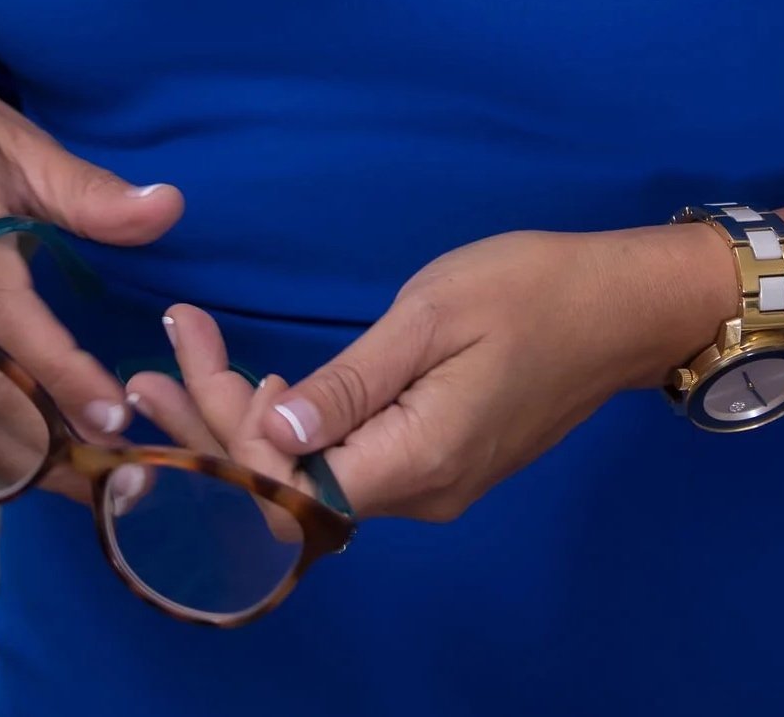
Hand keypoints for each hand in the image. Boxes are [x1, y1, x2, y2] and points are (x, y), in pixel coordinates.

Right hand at [0, 53, 182, 489]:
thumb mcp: (19, 141)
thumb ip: (89, 190)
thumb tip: (167, 208)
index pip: (5, 318)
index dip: (60, 374)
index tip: (116, 413)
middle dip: (51, 441)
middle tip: (120, 473)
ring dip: (19, 464)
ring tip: (88, 483)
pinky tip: (27, 468)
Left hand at [124, 223, 738, 521]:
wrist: (626, 306)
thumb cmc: (533, 288)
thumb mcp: (433, 314)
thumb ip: (351, 380)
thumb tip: (271, 430)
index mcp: (415, 461)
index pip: (286, 481)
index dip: (221, 429)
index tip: (179, 350)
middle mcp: (420, 495)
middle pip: (290, 490)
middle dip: (214, 426)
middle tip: (157, 361)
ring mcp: (433, 486)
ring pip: (315, 480)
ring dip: (248, 425)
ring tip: (186, 366)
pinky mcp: (442, 464)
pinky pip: (350, 467)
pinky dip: (297, 429)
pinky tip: (268, 389)